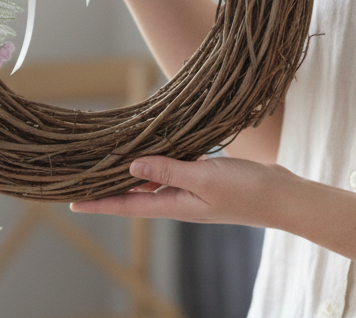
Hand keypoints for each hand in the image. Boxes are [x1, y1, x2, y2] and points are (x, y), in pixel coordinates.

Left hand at [70, 155, 290, 228]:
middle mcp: (177, 200)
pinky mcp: (202, 178)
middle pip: (133, 195)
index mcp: (174, 205)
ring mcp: (190, 190)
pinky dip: (155, 161)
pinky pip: (170, 169)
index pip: (127, 206)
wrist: (283, 196)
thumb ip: (168, 171)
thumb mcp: (204, 177)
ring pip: (150, 181)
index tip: (72, 203)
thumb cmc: (247, 190)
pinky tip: (148, 149)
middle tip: (80, 177)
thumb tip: (130, 168)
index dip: (99, 203)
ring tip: (104, 161)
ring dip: (129, 173)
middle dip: (107, 188)